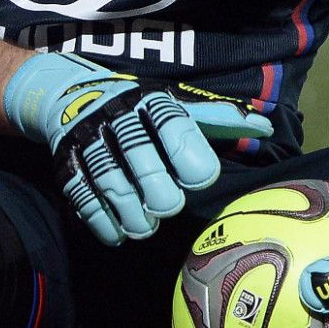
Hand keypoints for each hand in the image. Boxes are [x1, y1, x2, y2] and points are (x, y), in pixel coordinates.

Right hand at [2, 52, 271, 244]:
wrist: (71, 93)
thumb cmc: (142, 111)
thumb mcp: (178, 105)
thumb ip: (219, 120)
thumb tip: (265, 126)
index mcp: (152, 101)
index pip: (175, 128)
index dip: (192, 159)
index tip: (201, 179)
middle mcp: (118, 116)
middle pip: (142, 160)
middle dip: (160, 193)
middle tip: (169, 207)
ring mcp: (87, 139)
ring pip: (112, 183)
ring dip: (132, 215)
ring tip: (146, 227)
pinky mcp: (64, 161)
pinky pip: (81, 195)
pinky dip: (101, 221)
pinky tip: (118, 234)